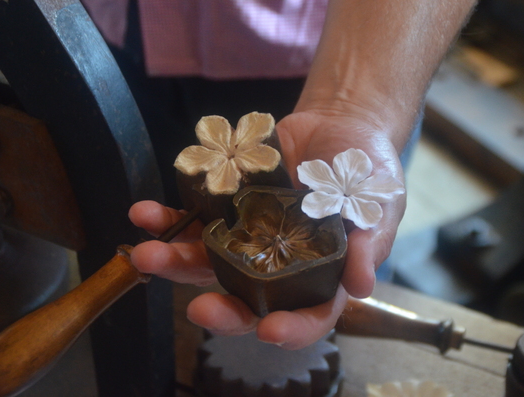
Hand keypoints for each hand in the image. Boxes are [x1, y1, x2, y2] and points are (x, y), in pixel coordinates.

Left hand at [129, 108, 405, 349]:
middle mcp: (279, 264)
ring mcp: (250, 236)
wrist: (340, 125)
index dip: (291, 329)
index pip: (308, 314)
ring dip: (176, 262)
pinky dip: (168, 218)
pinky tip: (144, 214)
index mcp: (319, 275)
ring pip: (210, 261)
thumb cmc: (369, 172)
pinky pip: (196, 217)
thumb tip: (361, 286)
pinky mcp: (229, 206)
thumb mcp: (378, 205)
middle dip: (222, 308)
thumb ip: (368, 244)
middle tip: (199, 309)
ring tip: (145, 256)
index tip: (269, 330)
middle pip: (249, 298)